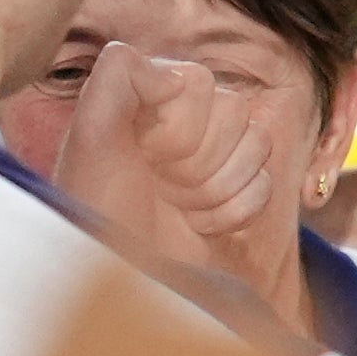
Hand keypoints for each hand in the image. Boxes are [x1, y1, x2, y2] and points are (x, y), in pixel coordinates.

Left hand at [51, 41, 278, 273]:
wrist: (120, 282)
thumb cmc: (97, 213)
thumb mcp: (90, 137)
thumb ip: (119, 76)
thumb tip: (178, 72)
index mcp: (147, 100)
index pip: (201, 84)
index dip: (181, 126)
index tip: (146, 158)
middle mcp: (182, 123)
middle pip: (236, 110)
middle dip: (201, 160)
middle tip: (164, 187)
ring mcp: (211, 161)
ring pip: (259, 145)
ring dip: (218, 187)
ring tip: (179, 208)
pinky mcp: (234, 196)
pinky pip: (266, 186)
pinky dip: (233, 213)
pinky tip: (198, 225)